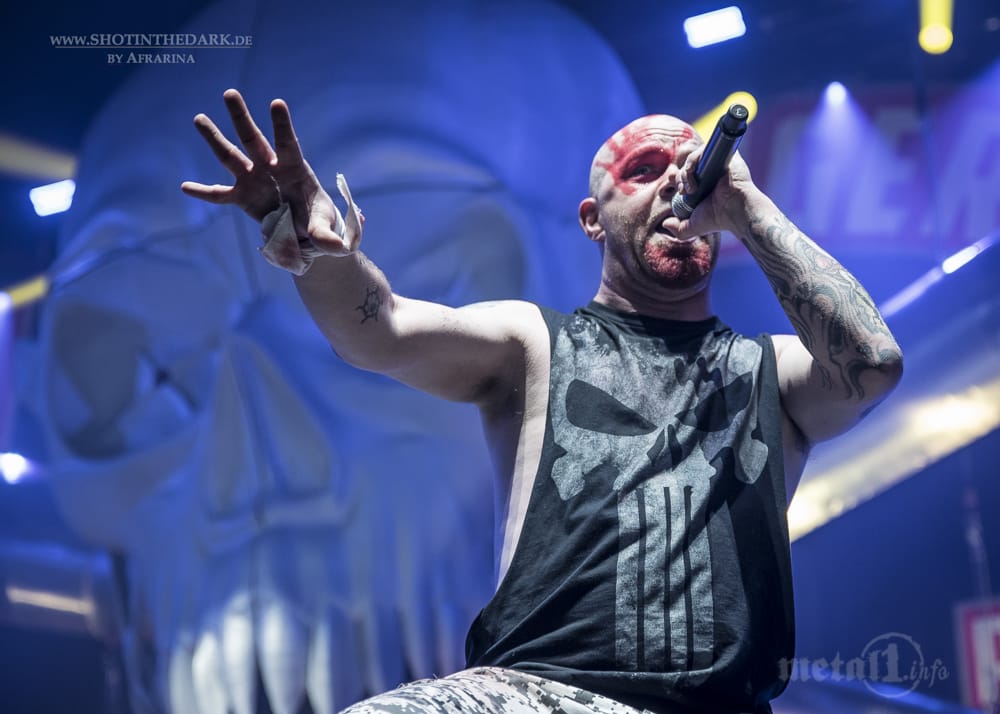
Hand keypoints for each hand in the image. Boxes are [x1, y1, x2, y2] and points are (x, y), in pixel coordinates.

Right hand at [181, 89, 359, 256]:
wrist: (305, 231)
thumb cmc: (318, 219)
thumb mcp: (326, 227)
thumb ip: (328, 235)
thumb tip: (336, 248)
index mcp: (295, 168)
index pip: (287, 143)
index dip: (281, 125)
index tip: (277, 103)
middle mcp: (270, 168)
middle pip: (253, 139)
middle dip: (241, 118)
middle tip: (230, 93)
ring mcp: (254, 180)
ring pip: (230, 156)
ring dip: (214, 138)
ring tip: (199, 118)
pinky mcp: (243, 197)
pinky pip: (219, 196)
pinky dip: (203, 193)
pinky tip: (185, 187)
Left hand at [661, 142, 759, 240]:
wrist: (735, 211)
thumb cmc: (718, 218)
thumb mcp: (692, 226)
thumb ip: (678, 229)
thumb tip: (665, 224)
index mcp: (704, 184)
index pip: (684, 174)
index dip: (676, 178)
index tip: (676, 188)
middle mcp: (710, 172)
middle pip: (686, 165)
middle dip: (679, 178)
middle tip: (683, 192)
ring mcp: (717, 162)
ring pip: (692, 158)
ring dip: (685, 173)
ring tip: (690, 189)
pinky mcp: (724, 154)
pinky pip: (702, 149)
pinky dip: (692, 161)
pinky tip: (694, 178)